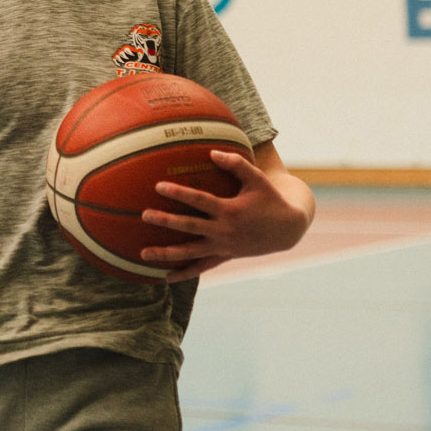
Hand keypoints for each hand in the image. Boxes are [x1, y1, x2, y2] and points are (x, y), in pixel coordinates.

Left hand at [139, 149, 312, 281]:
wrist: (287, 229)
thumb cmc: (269, 198)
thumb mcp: (257, 179)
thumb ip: (236, 164)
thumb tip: (212, 153)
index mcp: (230, 210)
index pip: (200, 200)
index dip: (179, 193)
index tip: (158, 186)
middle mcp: (224, 231)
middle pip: (190, 227)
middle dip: (166, 222)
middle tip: (144, 215)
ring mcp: (223, 246)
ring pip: (191, 252)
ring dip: (167, 254)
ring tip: (143, 254)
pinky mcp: (225, 256)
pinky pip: (202, 267)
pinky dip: (184, 273)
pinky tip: (165, 278)